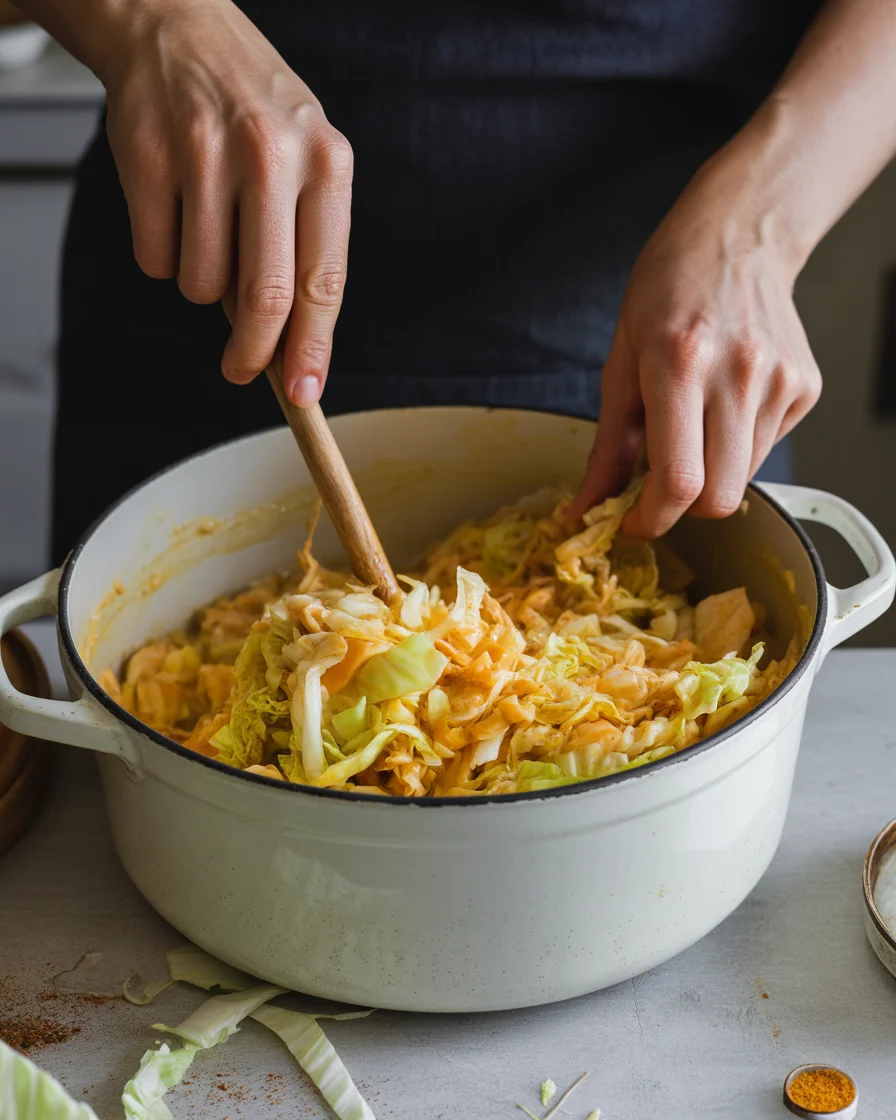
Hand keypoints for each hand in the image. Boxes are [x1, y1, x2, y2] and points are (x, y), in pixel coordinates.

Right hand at [100, 0, 350, 405]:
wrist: (175, 24)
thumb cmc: (253, 110)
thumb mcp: (306, 161)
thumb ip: (306, 246)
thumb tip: (289, 346)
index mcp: (327, 164)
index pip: (324, 281)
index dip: (313, 348)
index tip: (304, 393)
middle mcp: (271, 156)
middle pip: (266, 297)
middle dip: (253, 353)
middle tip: (241, 369)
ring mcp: (205, 155)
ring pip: (201, 285)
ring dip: (202, 285)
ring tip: (208, 231)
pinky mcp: (147, 159)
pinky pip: (155, 260)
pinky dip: (163, 257)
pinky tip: (174, 209)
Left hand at [572, 161, 820, 537]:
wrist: (736, 237)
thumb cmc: (668, 290)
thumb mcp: (619, 361)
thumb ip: (607, 446)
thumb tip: (586, 509)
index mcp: (680, 364)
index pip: (678, 481)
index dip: (652, 520)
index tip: (631, 522)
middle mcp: (739, 374)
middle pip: (720, 498)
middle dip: (682, 509)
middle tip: (657, 487)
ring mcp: (780, 382)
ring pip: (743, 481)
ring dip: (709, 475)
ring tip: (690, 427)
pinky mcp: (805, 388)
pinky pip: (764, 452)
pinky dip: (735, 449)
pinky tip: (721, 406)